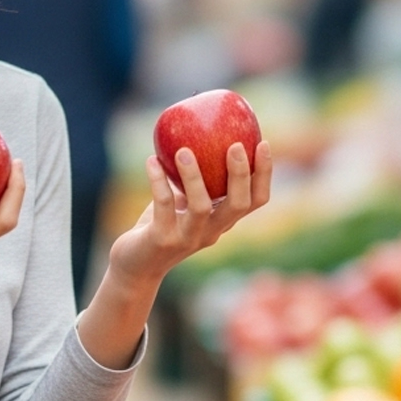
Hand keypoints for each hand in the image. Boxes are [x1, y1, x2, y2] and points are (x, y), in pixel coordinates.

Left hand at [107, 142, 272, 288]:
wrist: (136, 266)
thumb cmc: (160, 225)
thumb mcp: (181, 201)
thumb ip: (193, 179)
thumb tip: (199, 133)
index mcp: (222, 221)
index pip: (256, 201)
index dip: (264, 174)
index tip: (263, 143)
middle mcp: (211, 232)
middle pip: (237, 205)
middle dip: (240, 174)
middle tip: (235, 144)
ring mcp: (188, 238)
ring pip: (200, 207)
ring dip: (194, 177)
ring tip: (183, 150)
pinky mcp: (162, 240)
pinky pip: (163, 205)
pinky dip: (158, 181)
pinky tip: (151, 160)